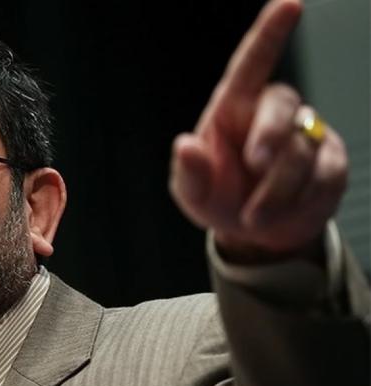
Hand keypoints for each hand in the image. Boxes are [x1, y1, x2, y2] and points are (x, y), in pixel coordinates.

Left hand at [169, 0, 347, 261]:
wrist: (256, 233)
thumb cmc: (220, 199)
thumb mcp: (193, 194)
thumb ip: (189, 172)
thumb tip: (184, 145)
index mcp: (233, 108)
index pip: (252, 63)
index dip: (270, 32)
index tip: (289, 4)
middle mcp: (271, 113)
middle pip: (281, 103)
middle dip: (270, 134)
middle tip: (256, 163)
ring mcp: (305, 134)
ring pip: (302, 148)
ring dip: (275, 189)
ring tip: (253, 214)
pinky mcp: (330, 161)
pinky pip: (323, 174)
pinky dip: (297, 201)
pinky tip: (279, 213)